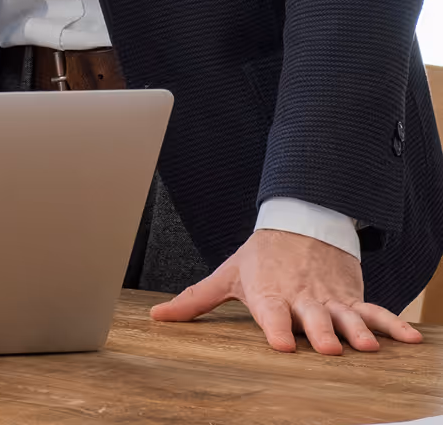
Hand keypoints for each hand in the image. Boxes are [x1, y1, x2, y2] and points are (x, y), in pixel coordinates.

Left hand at [150, 228, 422, 354]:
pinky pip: (376, 312)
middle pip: (312, 319)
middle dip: (321, 333)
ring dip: (357, 330)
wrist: (298, 223)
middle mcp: (301, 298)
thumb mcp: (227, 274)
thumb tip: (158, 317)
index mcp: (269, 294)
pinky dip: (394, 325)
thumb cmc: (259, 257)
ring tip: (366, 346)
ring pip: (346, 316)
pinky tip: (411, 341)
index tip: (280, 344)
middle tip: (330, 348)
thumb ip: (195, 300)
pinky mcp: (352, 297)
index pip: (271, 313)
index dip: (275, 327)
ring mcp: (330, 299)